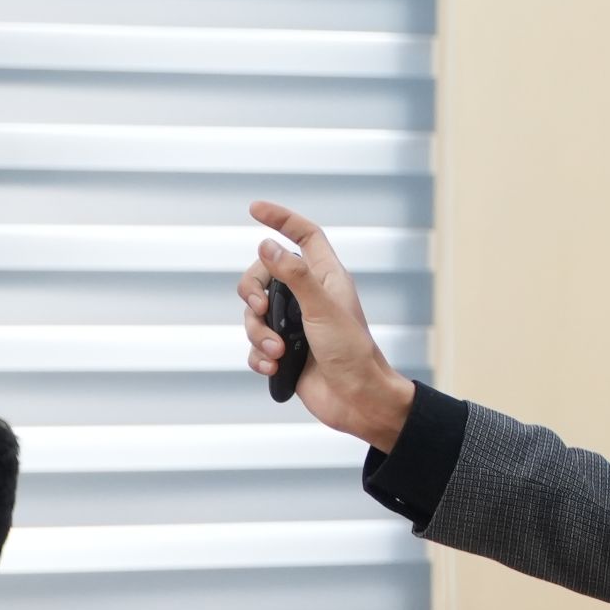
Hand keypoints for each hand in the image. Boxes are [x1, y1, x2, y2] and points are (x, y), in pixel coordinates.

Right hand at [238, 201, 413, 448]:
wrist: (356, 401)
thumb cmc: (352, 353)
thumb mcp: (322, 310)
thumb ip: (294, 277)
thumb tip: (267, 245)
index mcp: (326, 278)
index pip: (305, 236)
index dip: (282, 219)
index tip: (254, 208)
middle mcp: (309, 297)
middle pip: (264, 275)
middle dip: (253, 293)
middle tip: (259, 308)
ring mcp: (296, 325)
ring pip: (255, 314)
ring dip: (258, 333)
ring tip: (279, 351)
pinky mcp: (286, 351)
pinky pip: (255, 345)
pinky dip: (259, 355)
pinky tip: (274, 367)